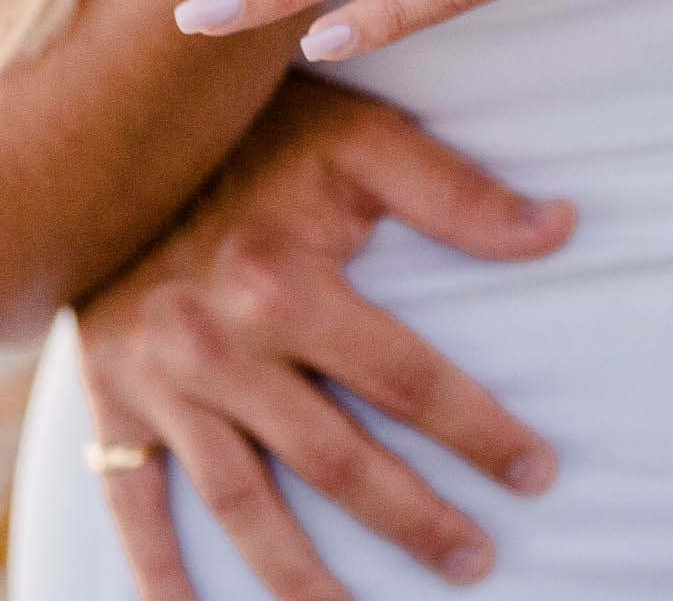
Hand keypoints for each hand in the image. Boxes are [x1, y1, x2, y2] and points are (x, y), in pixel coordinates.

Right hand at [76, 76, 571, 600]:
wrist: (119, 117)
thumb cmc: (260, 126)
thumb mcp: (359, 137)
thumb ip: (455, 190)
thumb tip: (559, 227)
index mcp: (287, 283)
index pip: (406, 381)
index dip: (479, 431)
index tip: (537, 473)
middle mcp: (223, 345)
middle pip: (336, 462)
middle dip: (413, 521)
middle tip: (476, 564)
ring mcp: (163, 380)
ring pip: (243, 505)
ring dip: (302, 578)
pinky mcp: (112, 394)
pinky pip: (130, 499)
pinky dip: (156, 573)